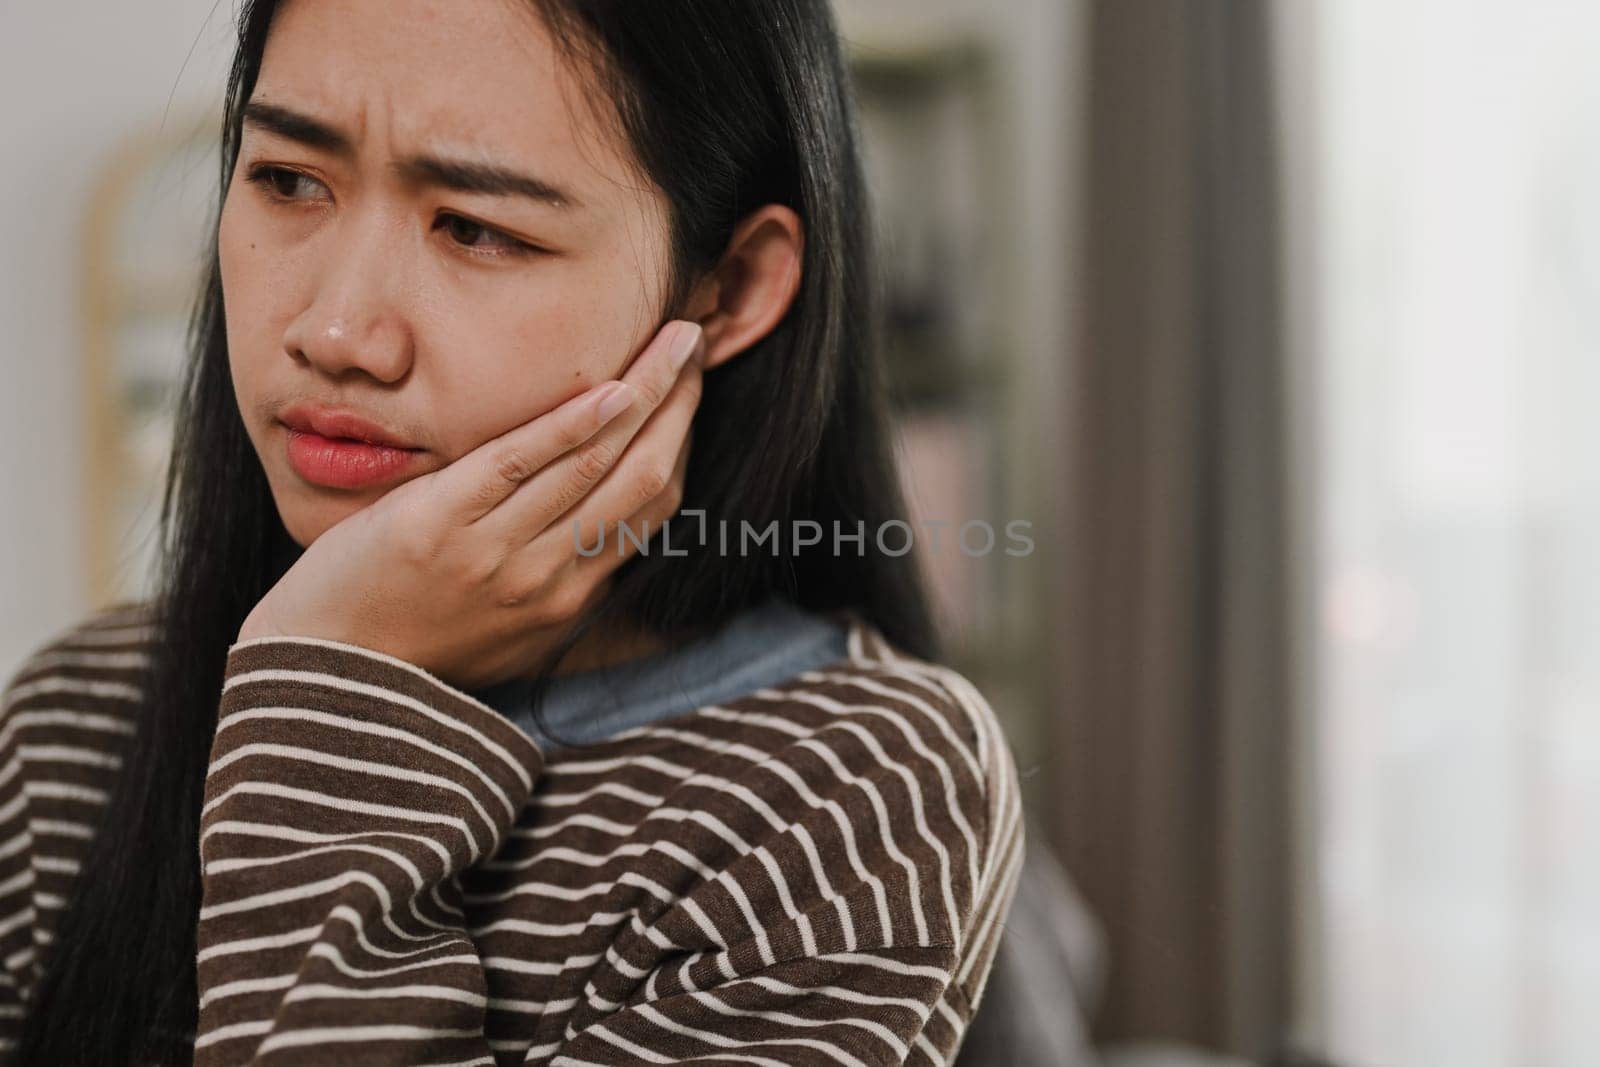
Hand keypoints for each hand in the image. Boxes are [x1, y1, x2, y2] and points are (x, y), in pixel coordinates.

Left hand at [237, 319, 706, 690]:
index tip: (687, 391)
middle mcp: (546, 576)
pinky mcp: (440, 522)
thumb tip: (600, 533)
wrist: (324, 671)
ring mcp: (496, 550)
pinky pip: (521, 464)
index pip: (650, 507)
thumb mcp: (506, 629)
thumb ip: (554, 580)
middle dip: (677, 404)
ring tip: (672, 339)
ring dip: (646, 393)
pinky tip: (612, 387)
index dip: (680, 440)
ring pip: (595, 463)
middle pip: (639, 477)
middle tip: (694, 342)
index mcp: (567, 598)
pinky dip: (573, 424)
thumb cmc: (411, 643)